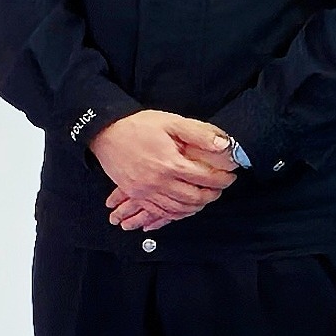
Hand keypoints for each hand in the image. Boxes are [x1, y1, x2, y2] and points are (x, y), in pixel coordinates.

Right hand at [91, 110, 237, 225]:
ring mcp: (145, 191)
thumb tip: (224, 145)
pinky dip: (174, 213)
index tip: (230, 176)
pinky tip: (183, 208)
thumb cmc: (139, 126)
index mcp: (170, 164)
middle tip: (220, 188)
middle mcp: (158, 182)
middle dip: (212, 195)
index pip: (206, 178)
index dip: (222, 179)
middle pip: (193, 198)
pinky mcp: (135, 194)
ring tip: (205, 197)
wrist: (105, 132)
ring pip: (177, 209)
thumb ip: (199, 134)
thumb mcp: (172, 122)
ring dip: (195, 206)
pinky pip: (158, 211)